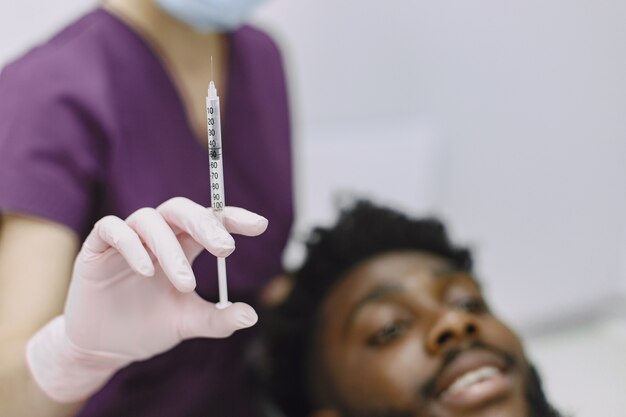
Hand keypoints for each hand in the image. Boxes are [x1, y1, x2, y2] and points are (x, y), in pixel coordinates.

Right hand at [26, 197, 267, 402]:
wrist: (104, 347)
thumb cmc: (148, 326)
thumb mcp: (187, 323)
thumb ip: (217, 319)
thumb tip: (253, 316)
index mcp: (182, 246)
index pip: (210, 221)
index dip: (233, 218)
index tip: (260, 225)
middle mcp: (157, 236)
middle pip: (181, 210)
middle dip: (206, 224)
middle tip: (226, 248)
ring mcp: (127, 239)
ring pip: (149, 220)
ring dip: (170, 248)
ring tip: (185, 284)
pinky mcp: (97, 248)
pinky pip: (112, 228)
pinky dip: (130, 244)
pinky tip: (145, 270)